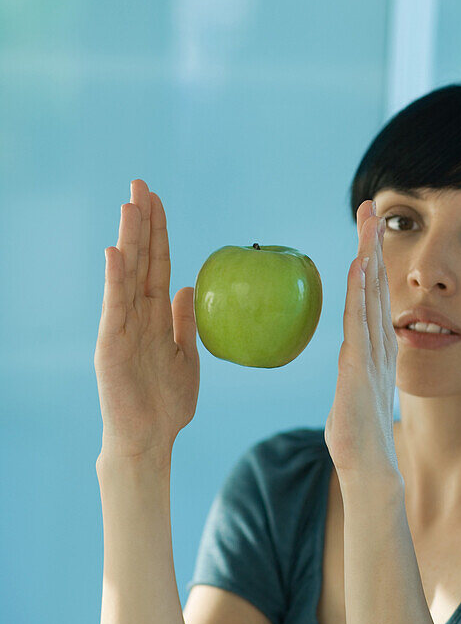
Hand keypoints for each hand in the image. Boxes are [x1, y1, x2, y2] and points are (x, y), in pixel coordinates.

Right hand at [94, 179, 199, 462]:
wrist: (150, 440)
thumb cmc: (166, 404)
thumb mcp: (186, 356)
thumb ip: (184, 322)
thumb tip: (186, 287)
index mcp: (155, 316)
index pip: (156, 264)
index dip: (157, 232)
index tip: (156, 199)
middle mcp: (135, 315)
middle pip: (138, 260)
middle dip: (140, 222)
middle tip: (140, 183)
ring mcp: (121, 328)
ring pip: (125, 275)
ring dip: (128, 240)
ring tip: (130, 205)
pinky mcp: (110, 345)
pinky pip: (114, 307)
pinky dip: (114, 280)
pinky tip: (116, 253)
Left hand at [324, 200, 400, 481]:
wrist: (369, 469)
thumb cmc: (358, 439)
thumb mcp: (352, 396)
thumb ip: (352, 376)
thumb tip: (347, 367)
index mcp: (376, 350)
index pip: (372, 296)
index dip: (370, 260)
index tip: (367, 230)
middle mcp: (379, 345)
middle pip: (375, 285)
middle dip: (372, 244)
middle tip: (369, 206)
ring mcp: (372, 353)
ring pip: (370, 294)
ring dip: (368, 255)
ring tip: (367, 220)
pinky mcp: (360, 366)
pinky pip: (359, 320)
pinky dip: (359, 289)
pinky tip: (359, 264)